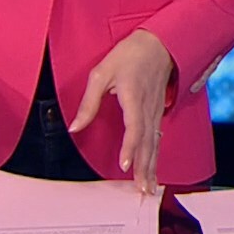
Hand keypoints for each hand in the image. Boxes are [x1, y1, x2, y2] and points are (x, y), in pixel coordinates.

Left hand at [69, 29, 173, 194]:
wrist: (158, 44)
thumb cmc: (130, 55)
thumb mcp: (101, 72)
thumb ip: (88, 102)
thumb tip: (75, 126)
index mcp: (134, 97)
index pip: (134, 127)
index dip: (130, 148)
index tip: (125, 165)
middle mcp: (148, 108)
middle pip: (147, 143)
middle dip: (145, 168)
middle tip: (142, 190)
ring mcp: (155, 112)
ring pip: (154, 144)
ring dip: (152, 167)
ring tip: (148, 188)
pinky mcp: (157, 113)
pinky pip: (157, 139)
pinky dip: (155, 156)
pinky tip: (153, 169)